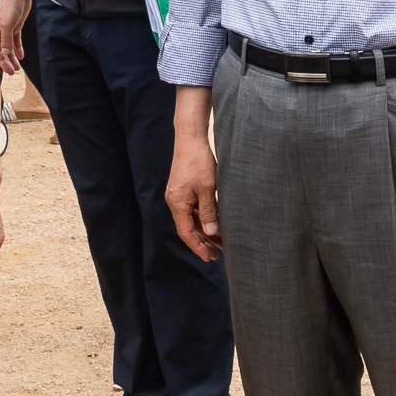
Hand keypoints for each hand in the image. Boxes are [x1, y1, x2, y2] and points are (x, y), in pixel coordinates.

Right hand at [0, 0, 32, 72]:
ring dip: (13, 57)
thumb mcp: (7, 24)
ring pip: (9, 48)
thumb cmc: (10, 6)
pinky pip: (16, 41)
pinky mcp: (15, 27)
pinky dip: (18, 49)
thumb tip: (4, 54)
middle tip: (13, 72)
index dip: (1, 61)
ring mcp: (7, 30)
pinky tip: (20, 56)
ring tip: (17, 67)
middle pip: (2, 51)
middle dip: (7, 62)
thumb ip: (6, 40)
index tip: (7, 70)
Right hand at [164, 125, 220, 259]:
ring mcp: (179, 195)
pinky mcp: (184, 188)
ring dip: (205, 229)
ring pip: (191, 218)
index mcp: (177, 204)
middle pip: (188, 227)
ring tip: (220, 239)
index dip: (198, 247)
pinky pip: (193, 208)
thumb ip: (208, 212)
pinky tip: (215, 221)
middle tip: (218, 253)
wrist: (190, 138)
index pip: (186, 233)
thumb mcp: (207, 188)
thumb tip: (211, 232)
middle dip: (203, 241)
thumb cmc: (198, 161)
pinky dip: (203, 217)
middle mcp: (175, 201)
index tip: (209, 257)